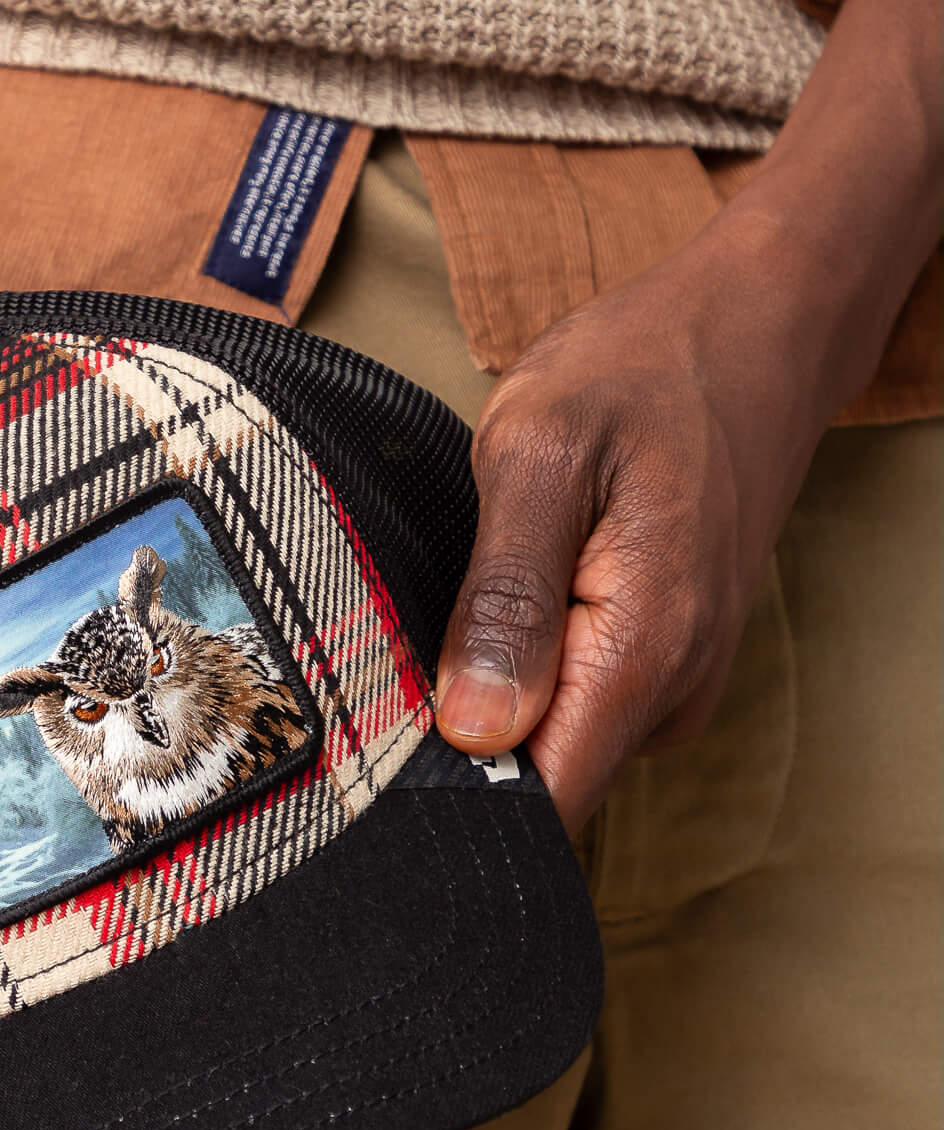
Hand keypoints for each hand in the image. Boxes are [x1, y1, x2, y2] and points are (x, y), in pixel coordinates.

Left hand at [436, 0, 941, 829]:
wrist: (753, 326)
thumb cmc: (640, 373)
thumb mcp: (539, 459)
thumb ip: (505, 599)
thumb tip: (474, 730)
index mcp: (639, 652)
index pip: (543, 803)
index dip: (451, 801)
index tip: (376, 769)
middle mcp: (668, 690)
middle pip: (537, 781)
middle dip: (452, 742)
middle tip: (390, 657)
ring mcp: (672, 680)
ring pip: (551, 740)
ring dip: (483, 696)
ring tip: (450, 607)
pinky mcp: (660, 660)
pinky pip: (573, 701)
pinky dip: (519, 666)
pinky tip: (495, 603)